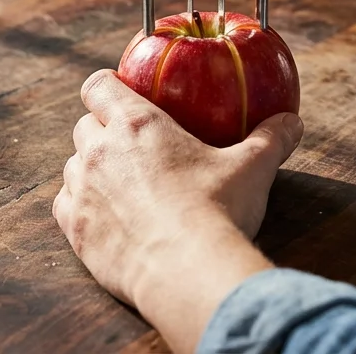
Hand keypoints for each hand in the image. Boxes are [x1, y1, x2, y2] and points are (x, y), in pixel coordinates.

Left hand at [54, 70, 302, 352]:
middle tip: (126, 142)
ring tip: (117, 182)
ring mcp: (82, 191)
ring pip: (70, 165)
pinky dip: (78, 204)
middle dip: (100, 128)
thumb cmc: (218, 210)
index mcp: (137, 124)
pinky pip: (62, 205)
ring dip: (88, 168)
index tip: (118, 90)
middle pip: (83, 124)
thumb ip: (271, 139)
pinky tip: (101, 213)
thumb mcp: (252, 168)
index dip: (105, 84)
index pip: (98, 85)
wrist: (186, 271)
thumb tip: (293, 123)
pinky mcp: (74, 230)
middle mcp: (100, 151)